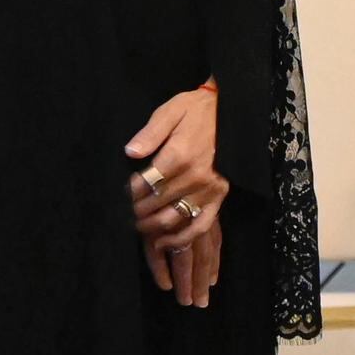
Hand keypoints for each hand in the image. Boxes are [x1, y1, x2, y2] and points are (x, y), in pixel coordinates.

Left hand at [126, 84, 225, 293]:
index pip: (144, 183)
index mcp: (179, 155)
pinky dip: (180, 239)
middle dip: (135, 210)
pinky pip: (199, 226)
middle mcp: (194, 176)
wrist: (233, 114)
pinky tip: (163, 242)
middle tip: (124, 211)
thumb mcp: (170, 112)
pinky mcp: (219, 198)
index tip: (122, 193)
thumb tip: (130, 152)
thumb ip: (149, 133)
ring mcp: (208, 190)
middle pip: (154, 204)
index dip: (128, 192)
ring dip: (150, 226)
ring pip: (172, 219)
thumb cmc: (196, 111)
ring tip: (138, 225)